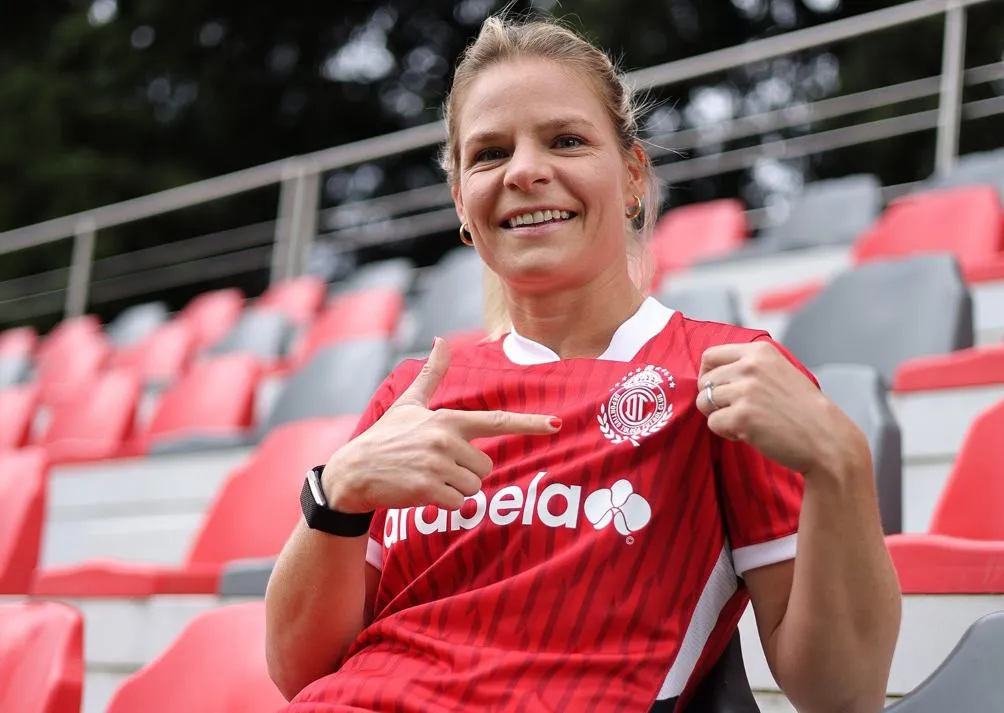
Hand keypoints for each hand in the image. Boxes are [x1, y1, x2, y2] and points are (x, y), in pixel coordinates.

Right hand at [322, 338, 560, 512]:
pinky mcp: (428, 489)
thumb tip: (441, 340)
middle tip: (437, 466)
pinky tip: (422, 491)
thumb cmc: (385, 437)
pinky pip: (456, 503)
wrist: (353, 472)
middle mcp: (446, 439)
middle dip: (466, 472)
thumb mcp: (408, 403)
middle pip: (485, 467)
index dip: (529, 423)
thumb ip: (431, 374)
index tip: (556, 425)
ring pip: (473, 488)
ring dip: (455, 489)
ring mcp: (437, 465)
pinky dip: (443, 503)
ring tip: (428, 477)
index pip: (497, 421)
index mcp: (448, 419)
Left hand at [695, 340, 864, 476]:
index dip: (708, 375)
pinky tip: (750, 433)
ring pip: (704, 402)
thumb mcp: (779, 371)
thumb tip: (708, 373)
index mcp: (759, 352)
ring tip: (746, 421)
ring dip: (720, 415)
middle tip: (740, 411)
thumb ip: (748, 366)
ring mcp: (744, 391)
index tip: (718, 388)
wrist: (827, 438)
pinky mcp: (741, 417)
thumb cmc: (802, 409)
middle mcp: (750, 367)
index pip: (710, 356)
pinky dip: (727, 432)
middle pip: (704, 382)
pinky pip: (713, 423)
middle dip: (715, 399)